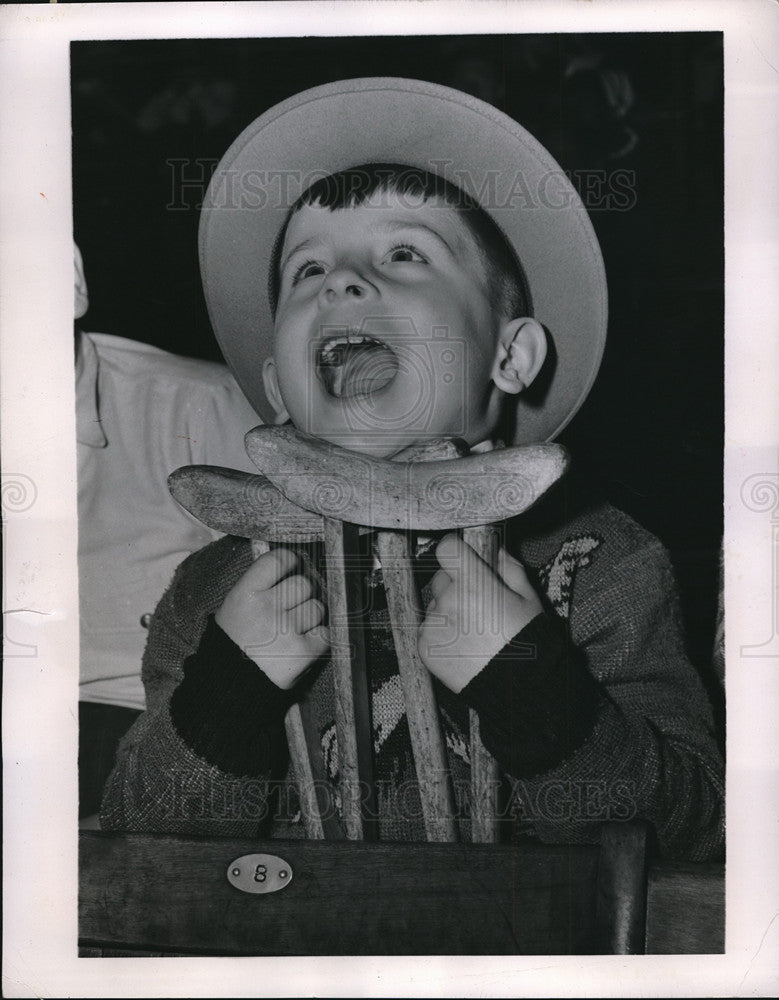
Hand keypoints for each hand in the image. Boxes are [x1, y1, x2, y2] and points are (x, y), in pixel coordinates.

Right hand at [215, 547, 328, 688]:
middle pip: (304, 583)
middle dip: (301, 595)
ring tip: (292, 631)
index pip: (278, 560)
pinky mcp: (303, 651)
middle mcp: (266, 609)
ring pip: (318, 608)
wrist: (230, 687)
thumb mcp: (234, 607)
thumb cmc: (234, 643)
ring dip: (310, 618)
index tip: (291, 567)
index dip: (290, 561)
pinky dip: (318, 640)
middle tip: (290, 608)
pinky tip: (301, 645)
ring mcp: (286, 630)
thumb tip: (290, 562)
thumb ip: (259, 585)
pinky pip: (325, 634)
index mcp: (245, 594)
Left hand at [418, 533, 542, 692]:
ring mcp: (432, 624)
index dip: (456, 551)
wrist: (517, 688)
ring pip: (435, 605)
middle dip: (455, 585)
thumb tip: (494, 550)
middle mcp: (448, 600)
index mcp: (473, 582)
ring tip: (473, 632)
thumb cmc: (527, 641)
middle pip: (441, 578)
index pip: (447, 548)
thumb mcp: (529, 597)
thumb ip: (509, 567)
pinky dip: (440, 634)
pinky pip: (428, 629)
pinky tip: (463, 646)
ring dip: (448, 612)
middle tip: (477, 605)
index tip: (463, 558)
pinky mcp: (424, 645)